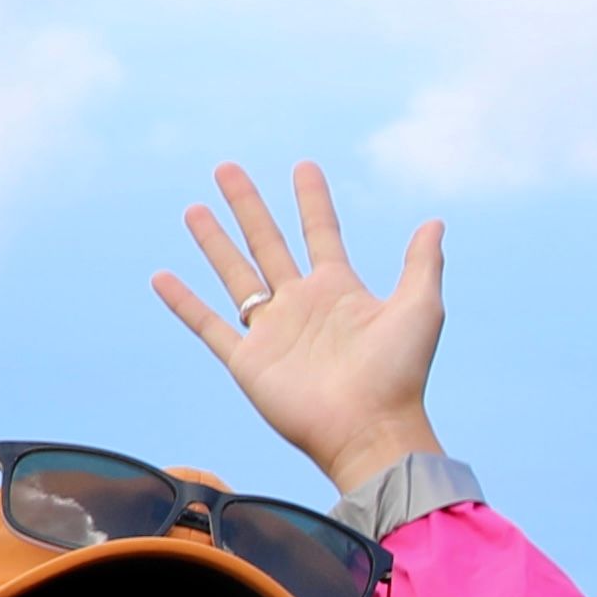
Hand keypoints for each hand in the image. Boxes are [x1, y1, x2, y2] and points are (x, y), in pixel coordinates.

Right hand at [154, 160, 446, 498]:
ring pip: (235, 274)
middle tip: (227, 168)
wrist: (370, 430)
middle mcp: (301, 304)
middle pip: (267, 243)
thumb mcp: (420, 308)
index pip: (321, 232)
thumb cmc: (400, 374)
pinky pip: (208, 325)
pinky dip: (183, 302)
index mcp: (339, 290)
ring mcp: (272, 331)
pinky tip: (161, 276)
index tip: (303, 166)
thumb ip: (422, 264)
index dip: (311, 200)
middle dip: (248, 206)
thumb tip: (435, 222)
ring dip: (214, 242)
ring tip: (194, 208)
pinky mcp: (248, 360)